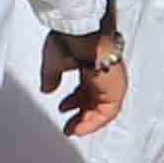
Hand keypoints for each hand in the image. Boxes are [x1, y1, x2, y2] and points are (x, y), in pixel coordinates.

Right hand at [41, 22, 127, 137]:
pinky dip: (94, 122)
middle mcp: (105, 74)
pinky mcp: (116, 90)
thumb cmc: (71, 37)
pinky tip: (81, 128)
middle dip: (81, 115)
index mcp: (92, 63)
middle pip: (95, 100)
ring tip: (73, 130)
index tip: (65, 110)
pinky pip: (108, 113)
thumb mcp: (54, 62)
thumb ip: (51, 77)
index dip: (75, 102)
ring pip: (103, 109)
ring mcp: (112, 82)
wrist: (83, 32)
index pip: (87, 88)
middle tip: (70, 127)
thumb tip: (48, 88)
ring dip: (87, 121)